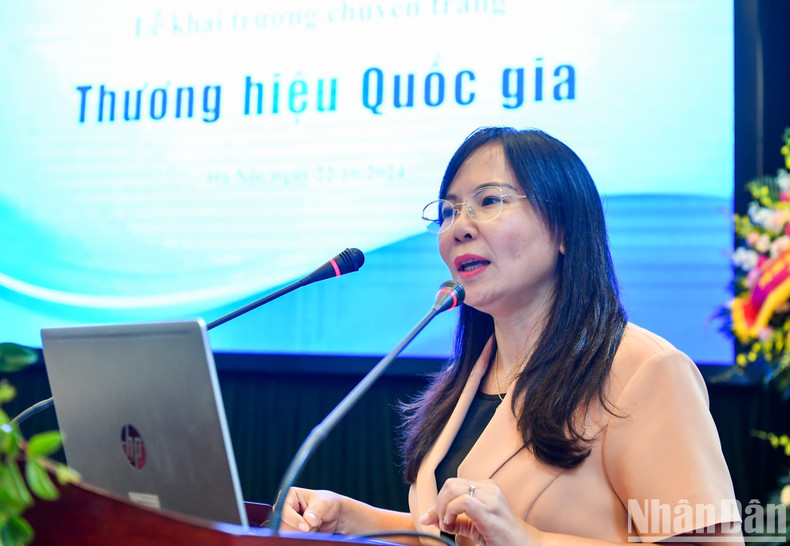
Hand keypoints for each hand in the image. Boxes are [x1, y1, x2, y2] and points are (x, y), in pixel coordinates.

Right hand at [277, 487, 344, 533]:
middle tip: (315, 524)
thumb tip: (308, 520)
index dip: (294, 520)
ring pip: (287, 534)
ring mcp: (287, 521)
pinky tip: (313, 532)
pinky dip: (303, 538)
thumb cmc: (328, 504)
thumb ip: (316, 510)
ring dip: (302, 534)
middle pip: (283, 525)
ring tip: (315, 526)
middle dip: (300, 529)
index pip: (283, 510)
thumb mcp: (324, 503)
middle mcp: (284, 509)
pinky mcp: (290, 532)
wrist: (335, 515)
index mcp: (289, 495)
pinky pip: (291, 539)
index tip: (307, 527)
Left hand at [420, 478, 539, 545]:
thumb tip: (428, 518)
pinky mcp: (489, 510)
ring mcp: (490, 497)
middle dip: (438, 504)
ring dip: (442, 509)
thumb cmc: (502, 537)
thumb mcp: (473, 526)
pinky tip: (451, 525)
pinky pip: (461, 502)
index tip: (433, 519)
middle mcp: (488, 488)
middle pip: (450, 484)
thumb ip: (454, 520)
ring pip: (452, 490)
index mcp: (486, 488)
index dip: (439, 501)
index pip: (453, 485)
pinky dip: (449, 512)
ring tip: (447, 526)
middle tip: (443, 524)